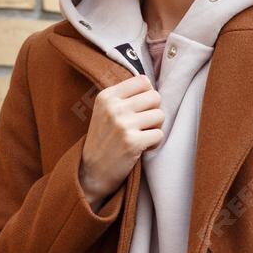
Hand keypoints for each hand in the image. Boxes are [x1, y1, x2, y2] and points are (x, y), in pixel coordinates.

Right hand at [79, 74, 164, 206]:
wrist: (92, 171)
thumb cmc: (104, 139)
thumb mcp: (105, 111)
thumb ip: (125, 97)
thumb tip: (152, 87)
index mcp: (107, 96)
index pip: (143, 81)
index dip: (147, 95)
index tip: (140, 109)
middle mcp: (114, 108)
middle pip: (155, 97)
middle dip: (154, 111)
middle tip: (143, 124)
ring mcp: (123, 125)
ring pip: (160, 115)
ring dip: (155, 128)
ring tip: (142, 136)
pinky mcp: (132, 143)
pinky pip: (159, 135)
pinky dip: (154, 143)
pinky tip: (142, 148)